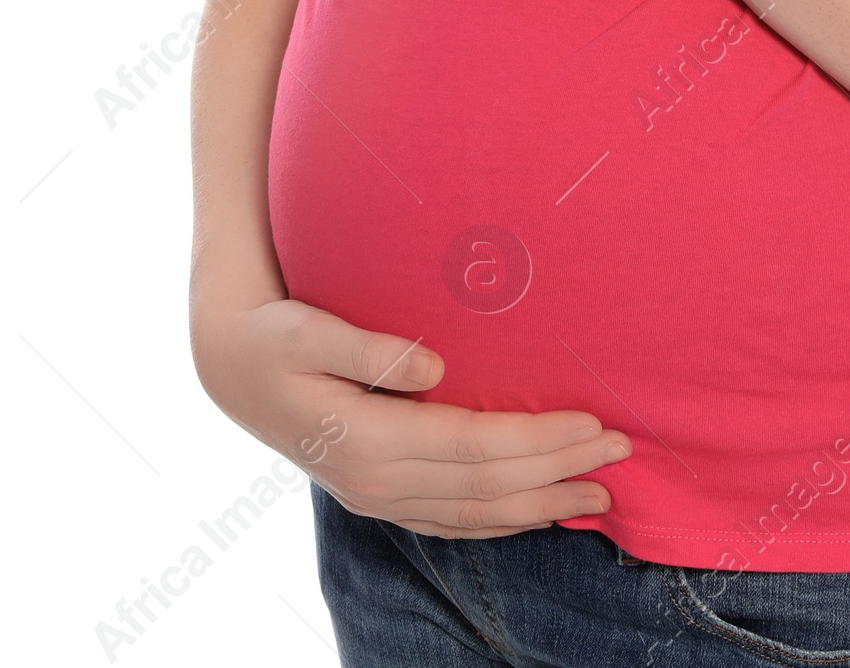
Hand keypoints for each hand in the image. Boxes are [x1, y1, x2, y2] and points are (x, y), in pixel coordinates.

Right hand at [191, 293, 632, 537]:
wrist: (227, 364)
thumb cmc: (273, 334)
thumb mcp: (307, 329)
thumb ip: (368, 348)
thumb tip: (431, 365)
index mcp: (369, 440)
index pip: (477, 448)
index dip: (540, 439)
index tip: (595, 423)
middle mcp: (378, 481)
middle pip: (488, 486)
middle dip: (559, 471)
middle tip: (622, 453)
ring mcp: (378, 496)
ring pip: (475, 514)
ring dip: (540, 505)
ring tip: (600, 497)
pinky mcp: (378, 494)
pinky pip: (450, 521)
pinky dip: (499, 521)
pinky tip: (536, 514)